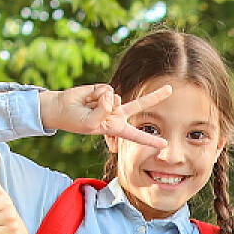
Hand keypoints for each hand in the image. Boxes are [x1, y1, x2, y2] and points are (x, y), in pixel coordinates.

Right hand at [39, 82, 172, 150]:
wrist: (63, 108)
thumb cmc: (77, 121)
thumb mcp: (92, 123)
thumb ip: (104, 110)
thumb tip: (112, 94)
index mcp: (117, 127)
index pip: (136, 135)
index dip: (150, 140)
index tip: (164, 144)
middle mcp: (117, 113)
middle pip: (140, 104)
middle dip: (156, 96)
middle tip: (171, 89)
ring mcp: (112, 100)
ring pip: (115, 98)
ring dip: (100, 103)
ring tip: (89, 107)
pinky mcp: (105, 89)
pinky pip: (106, 91)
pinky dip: (95, 95)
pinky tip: (87, 98)